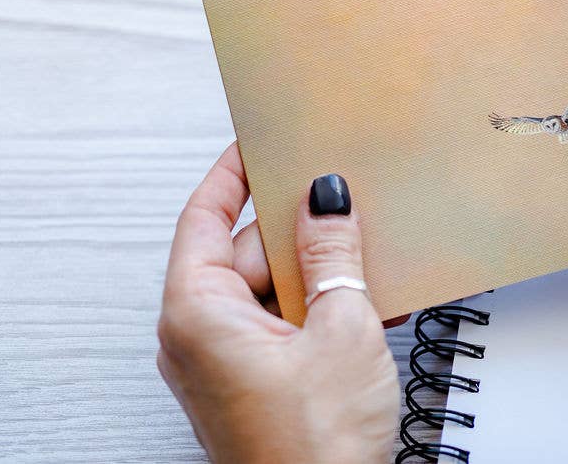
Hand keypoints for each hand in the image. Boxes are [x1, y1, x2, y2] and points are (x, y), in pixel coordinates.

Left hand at [157, 145, 399, 463]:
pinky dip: (321, 307)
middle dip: (299, 226)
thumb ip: (332, 250)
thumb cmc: (312, 452)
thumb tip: (326, 196)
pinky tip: (370, 301)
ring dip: (320, 271)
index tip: (261, 136)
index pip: (204, 214)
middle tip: (344, 197)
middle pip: (247, 248)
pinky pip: (284, 321)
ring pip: (272, 286)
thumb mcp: (341, 327)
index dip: (235, 170)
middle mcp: (198, 334)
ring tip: (369, 257)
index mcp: (197, 311)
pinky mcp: (254, 382)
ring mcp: (225, 362)